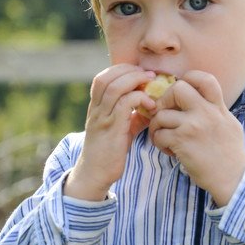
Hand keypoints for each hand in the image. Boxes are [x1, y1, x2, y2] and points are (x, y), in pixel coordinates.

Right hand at [64, 65, 155, 200]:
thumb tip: (150, 106)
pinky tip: (150, 105)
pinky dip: (140, 98)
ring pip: (116, 87)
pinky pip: (125, 104)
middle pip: (107, 77)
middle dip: (130, 71)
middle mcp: (96, 109)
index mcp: (96, 107)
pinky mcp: (112, 129)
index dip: (121, 69)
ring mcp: (102, 118)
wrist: (94, 175)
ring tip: (151, 84)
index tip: (140, 72)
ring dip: (136, 81)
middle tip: (148, 75)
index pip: (103, 77)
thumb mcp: (119, 129)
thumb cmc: (108, 153)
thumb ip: (131, 116)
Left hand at [148, 71, 244, 205]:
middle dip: (166, 99)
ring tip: (164, 136)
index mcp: (218, 107)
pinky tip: (169, 150)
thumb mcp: (230, 124)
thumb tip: (201, 99)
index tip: (182, 92)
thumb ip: (216, 110)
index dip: (189, 78)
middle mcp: (206, 113)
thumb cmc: (231, 154)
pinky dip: (159, 142)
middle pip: (178, 88)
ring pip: (161, 114)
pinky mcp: (182, 142)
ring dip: (157, 126)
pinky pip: (159, 134)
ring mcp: (193, 127)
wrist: (233, 179)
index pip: (204, 79)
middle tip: (166, 113)